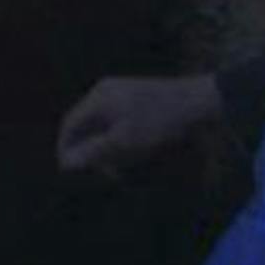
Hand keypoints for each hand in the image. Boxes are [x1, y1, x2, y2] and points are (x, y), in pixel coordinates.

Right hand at [57, 74, 221, 172]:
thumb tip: (66, 163)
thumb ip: (92, 152)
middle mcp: (106, 91)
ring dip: (108, 148)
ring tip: (122, 168)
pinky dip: (121, 140)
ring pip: (104, 125)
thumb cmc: (159, 122)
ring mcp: (124, 92)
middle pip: (86, 125)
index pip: (70, 125)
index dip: (66, 149)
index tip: (70, 172)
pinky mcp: (140, 97)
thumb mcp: (123, 142)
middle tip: (104, 173)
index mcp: (98, 98)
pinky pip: (120, 122)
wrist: (199, 102)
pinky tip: (136, 154)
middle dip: (90, 151)